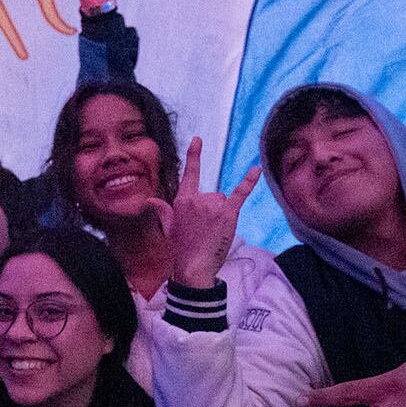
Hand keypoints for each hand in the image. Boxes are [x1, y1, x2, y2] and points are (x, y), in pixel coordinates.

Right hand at [148, 137, 260, 290]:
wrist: (194, 267)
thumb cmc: (180, 248)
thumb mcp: (168, 227)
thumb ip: (161, 210)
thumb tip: (149, 200)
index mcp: (183, 200)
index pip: (190, 173)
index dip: (194, 155)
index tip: (198, 139)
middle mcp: (199, 199)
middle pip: (211, 194)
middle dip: (210, 209)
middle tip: (203, 230)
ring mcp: (214, 205)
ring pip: (223, 200)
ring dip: (220, 213)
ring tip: (212, 232)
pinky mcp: (228, 214)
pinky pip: (240, 193)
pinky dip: (249, 181)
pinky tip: (256, 169)